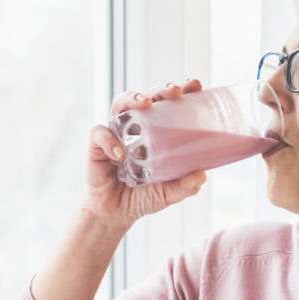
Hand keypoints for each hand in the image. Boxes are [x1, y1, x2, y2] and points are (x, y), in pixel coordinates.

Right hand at [83, 78, 205, 227]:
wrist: (116, 214)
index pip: (169, 105)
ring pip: (120, 103)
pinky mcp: (97, 146)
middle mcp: (136, 128)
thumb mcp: (168, 193)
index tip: (196, 85)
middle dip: (161, 89)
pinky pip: (100, 134)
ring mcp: (116, 134)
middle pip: (148, 97)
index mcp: (157, 132)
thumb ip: (184, 186)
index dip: (182, 92)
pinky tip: (120, 153)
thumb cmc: (143, 196)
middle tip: (175, 91)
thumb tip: (202, 175)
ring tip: (145, 103)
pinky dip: (109, 140)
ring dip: (133, 98)